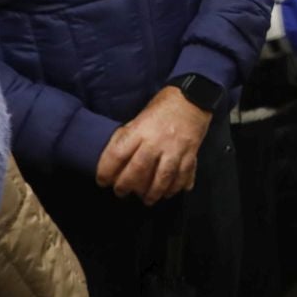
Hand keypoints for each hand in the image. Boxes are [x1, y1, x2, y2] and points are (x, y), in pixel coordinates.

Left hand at [95, 86, 211, 204]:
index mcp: (140, 130)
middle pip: (138, 170)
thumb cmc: (163, 106)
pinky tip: (170, 192)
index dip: (106, 171)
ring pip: (162, 178)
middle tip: (121, 193)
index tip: (102, 181)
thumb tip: (117, 156)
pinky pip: (183, 175)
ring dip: (153, 192)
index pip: (117, 155)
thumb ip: (130, 136)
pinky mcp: (191, 153)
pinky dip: (177, 186)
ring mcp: (175, 149)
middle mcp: (156, 141)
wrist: (194, 97)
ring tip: (147, 200)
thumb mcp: (140, 116)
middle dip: (127, 185)